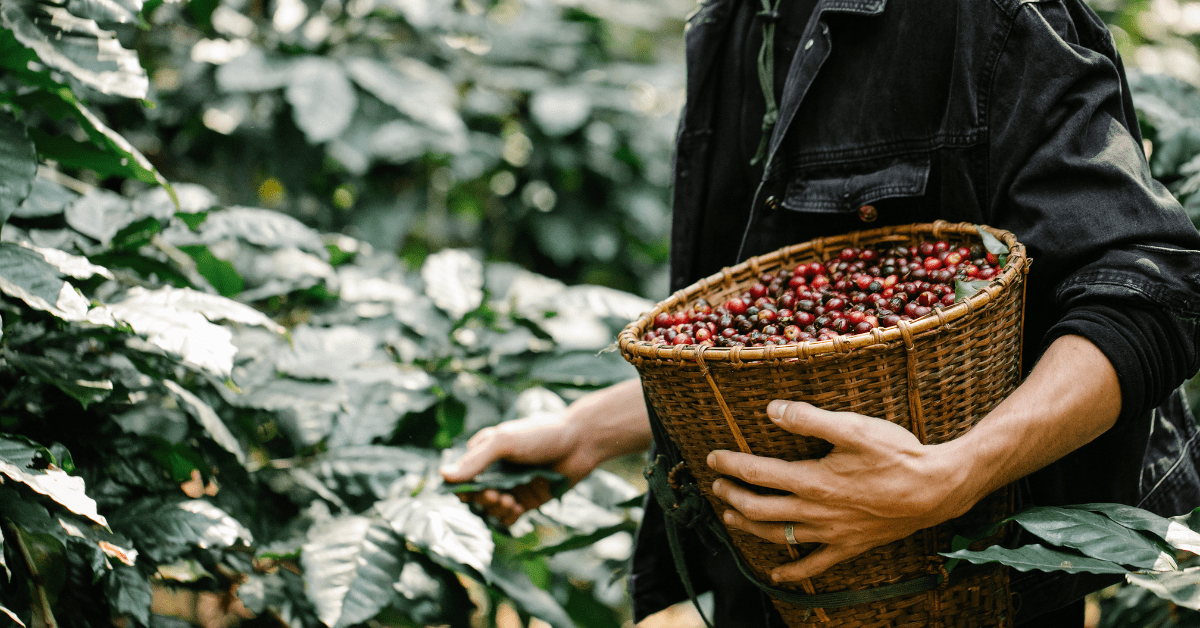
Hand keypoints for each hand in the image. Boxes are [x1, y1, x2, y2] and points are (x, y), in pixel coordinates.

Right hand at [440, 379, 652, 526]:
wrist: (580, 441)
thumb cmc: (541, 434)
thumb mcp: (504, 441)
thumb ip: (476, 460)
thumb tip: (444, 475)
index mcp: (485, 453)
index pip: (462, 477)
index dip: (463, 488)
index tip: (472, 492)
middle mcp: (496, 472)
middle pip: (476, 497)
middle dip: (483, 500)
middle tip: (497, 496)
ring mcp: (512, 487)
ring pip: (491, 509)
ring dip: (496, 510)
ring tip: (511, 502)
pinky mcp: (528, 500)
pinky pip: (510, 517)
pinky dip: (509, 518)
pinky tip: (518, 509)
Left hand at [706, 400, 973, 582]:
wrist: (936, 489)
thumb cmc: (896, 455)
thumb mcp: (853, 427)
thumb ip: (809, 418)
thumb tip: (772, 409)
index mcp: (812, 480)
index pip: (758, 473)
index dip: (731, 465)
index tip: (712, 458)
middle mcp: (816, 511)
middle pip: (760, 508)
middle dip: (732, 497)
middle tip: (716, 487)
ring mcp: (832, 533)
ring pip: (779, 536)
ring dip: (750, 527)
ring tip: (730, 518)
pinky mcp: (850, 546)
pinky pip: (814, 566)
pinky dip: (792, 572)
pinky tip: (777, 574)